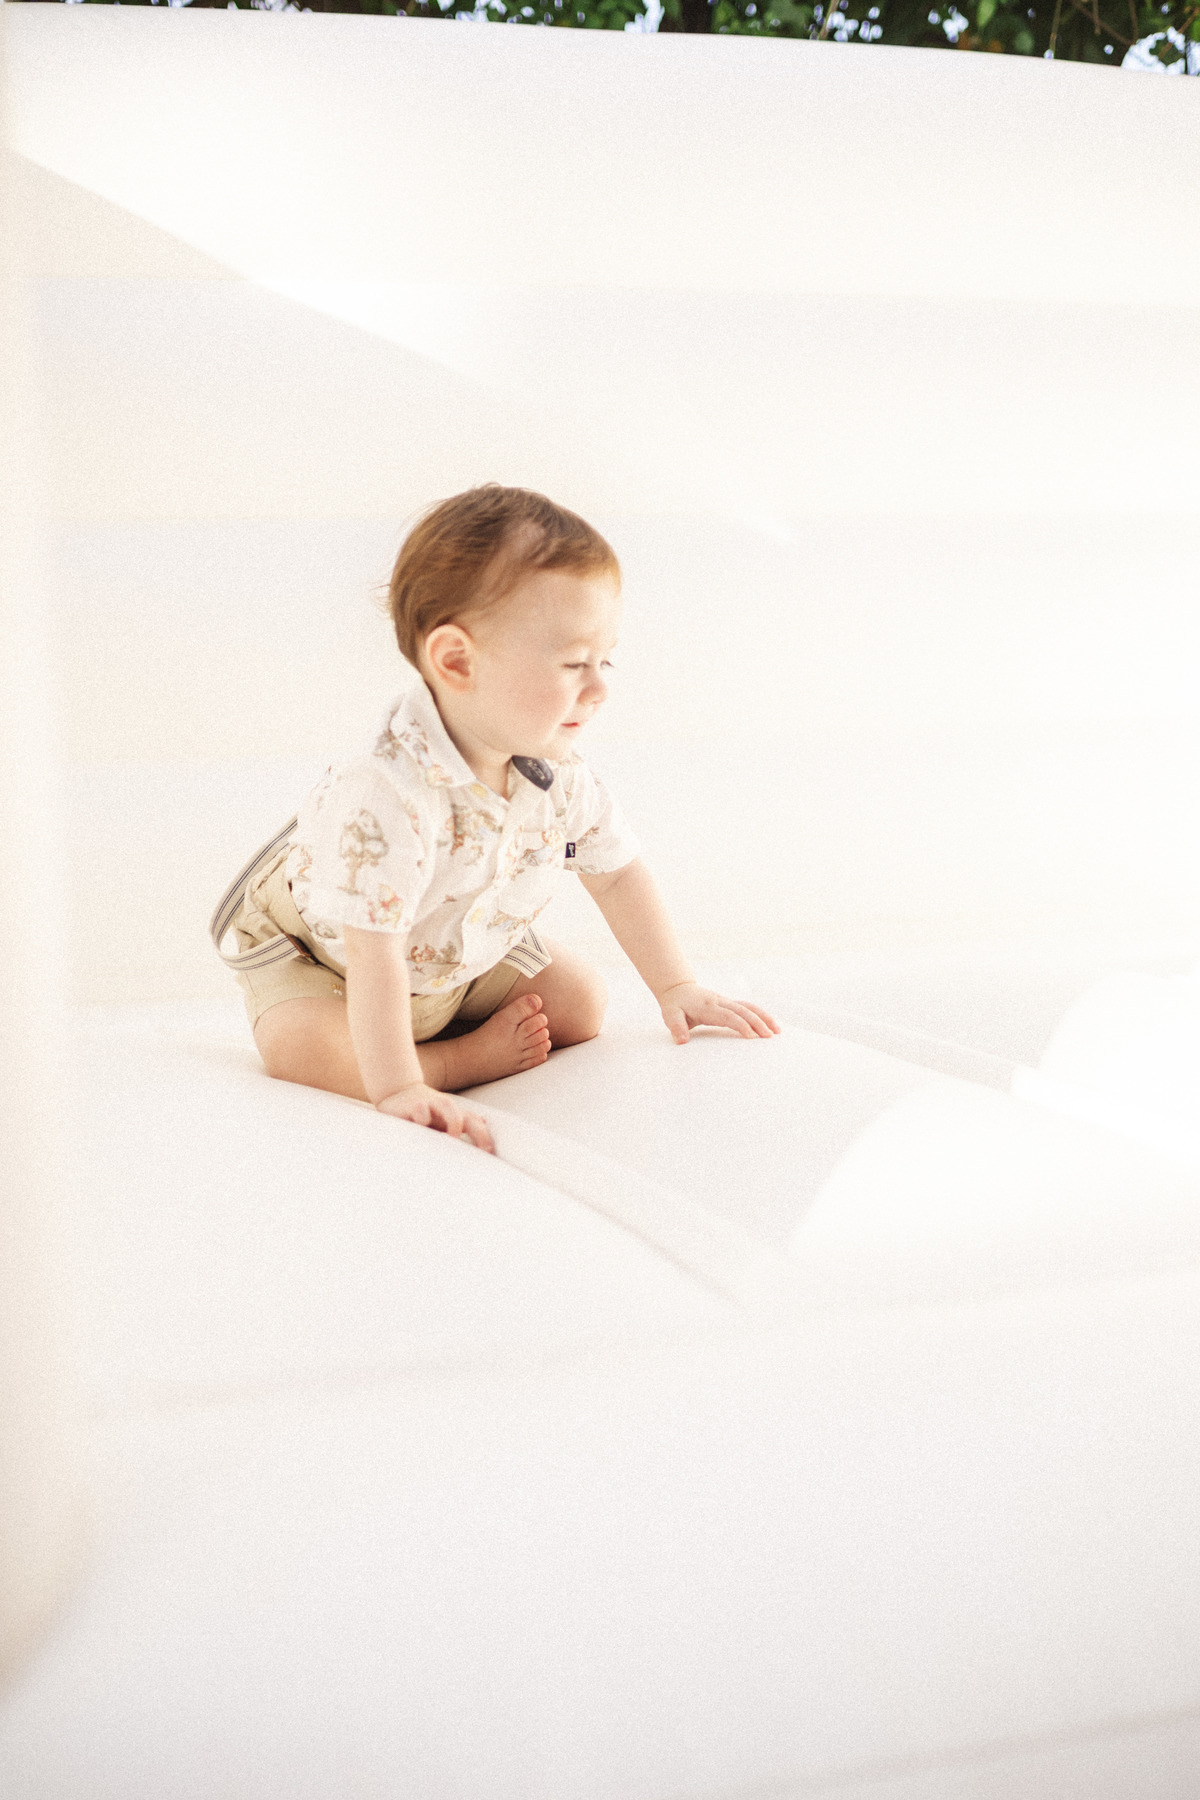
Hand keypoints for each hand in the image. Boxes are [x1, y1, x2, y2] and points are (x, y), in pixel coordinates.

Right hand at [375, 1082, 494, 1152]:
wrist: (397, 1091)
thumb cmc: (423, 1112)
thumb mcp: (442, 1121)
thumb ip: (461, 1126)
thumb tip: (484, 1124)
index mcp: (455, 1115)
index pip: (476, 1124)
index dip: (485, 1138)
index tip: (491, 1153)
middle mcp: (446, 1108)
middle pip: (468, 1117)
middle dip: (479, 1133)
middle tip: (484, 1150)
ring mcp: (430, 1104)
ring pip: (449, 1107)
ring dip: (455, 1122)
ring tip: (453, 1137)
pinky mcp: (413, 1105)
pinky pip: (421, 1110)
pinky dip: (423, 1118)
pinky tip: (420, 1127)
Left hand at [657, 982, 780, 1045]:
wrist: (678, 989)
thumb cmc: (675, 1005)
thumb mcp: (670, 1015)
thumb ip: (676, 1027)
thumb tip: (681, 1041)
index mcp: (708, 1006)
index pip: (728, 1016)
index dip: (740, 1025)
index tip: (751, 1037)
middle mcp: (720, 1002)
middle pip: (743, 1011)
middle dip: (758, 1022)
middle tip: (770, 1036)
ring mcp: (726, 1001)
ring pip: (749, 1007)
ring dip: (764, 1017)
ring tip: (777, 1030)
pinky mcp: (729, 1003)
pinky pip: (747, 1007)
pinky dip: (760, 1014)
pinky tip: (770, 1024)